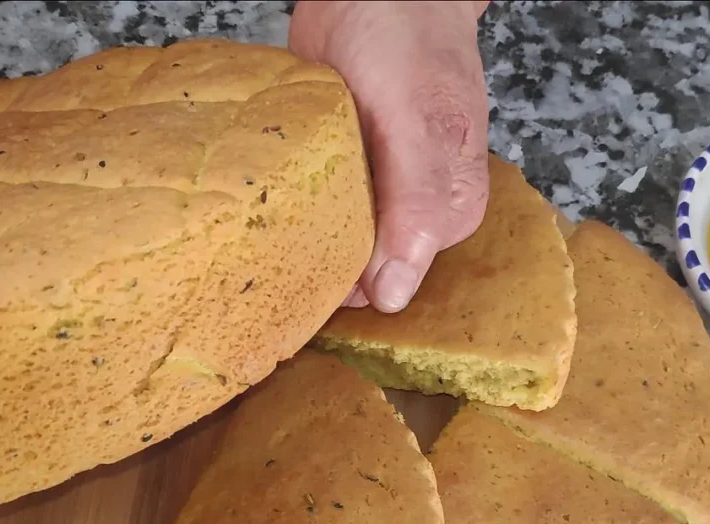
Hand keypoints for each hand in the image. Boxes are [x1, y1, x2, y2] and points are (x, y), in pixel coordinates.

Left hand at [289, 0, 491, 312]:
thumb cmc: (410, 42)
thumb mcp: (419, 125)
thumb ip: (415, 207)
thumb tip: (397, 295)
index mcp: (447, 213)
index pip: (392, 280)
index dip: (346, 287)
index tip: (298, 288)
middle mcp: (413, 210)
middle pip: (358, 267)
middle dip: (314, 267)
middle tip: (269, 255)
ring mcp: (374, 189)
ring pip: (328, 239)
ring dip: (294, 237)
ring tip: (262, 228)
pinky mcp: (339, 168)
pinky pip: (308, 204)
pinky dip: (285, 205)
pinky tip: (267, 201)